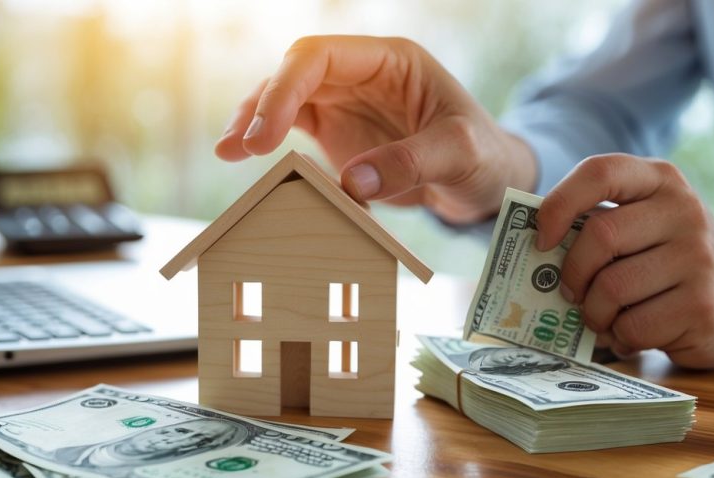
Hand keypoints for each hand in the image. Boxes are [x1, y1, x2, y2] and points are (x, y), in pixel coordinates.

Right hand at [215, 35, 535, 223]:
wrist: (486, 181)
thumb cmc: (483, 157)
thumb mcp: (462, 155)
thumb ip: (413, 162)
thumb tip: (353, 184)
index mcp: (391, 61)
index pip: (320, 56)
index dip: (285, 87)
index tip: (268, 134)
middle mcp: (361, 75)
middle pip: (293, 74)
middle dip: (261, 105)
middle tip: (241, 148)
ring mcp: (345, 102)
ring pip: (283, 98)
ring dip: (253, 121)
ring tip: (228, 152)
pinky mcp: (336, 132)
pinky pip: (290, 128)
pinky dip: (266, 143)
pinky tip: (242, 160)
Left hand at [535, 154, 713, 368]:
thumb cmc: (668, 258)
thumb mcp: (644, 223)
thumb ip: (598, 223)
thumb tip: (536, 253)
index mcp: (660, 180)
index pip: (600, 172)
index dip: (559, 204)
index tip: (542, 240)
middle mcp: (684, 211)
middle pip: (600, 236)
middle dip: (572, 273)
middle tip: (570, 291)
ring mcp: (698, 259)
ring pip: (612, 288)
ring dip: (594, 313)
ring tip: (602, 316)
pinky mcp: (702, 306)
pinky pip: (633, 326)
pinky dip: (620, 337)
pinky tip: (631, 333)